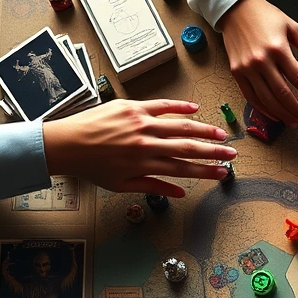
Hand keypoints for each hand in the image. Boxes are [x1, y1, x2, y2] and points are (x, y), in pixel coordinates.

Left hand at [43, 99, 233, 197]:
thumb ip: (153, 187)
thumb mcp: (121, 184)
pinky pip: (162, 104)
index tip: (223, 173)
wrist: (65, 143)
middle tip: (231, 153)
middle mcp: (146, 143)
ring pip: (181, 125)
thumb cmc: (91, 166)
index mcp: (144, 163)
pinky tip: (195, 109)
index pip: (184, 168)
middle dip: (214, 151)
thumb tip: (179, 193)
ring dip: (204, 129)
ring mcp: (140, 122)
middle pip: (189, 147)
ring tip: (221, 133)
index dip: (206, 171)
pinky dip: (180, 106)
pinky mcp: (132, 106)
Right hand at [218, 0, 297, 126]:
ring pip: (267, 99)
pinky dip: (263, 109)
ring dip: (282, 114)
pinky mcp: (236, 72)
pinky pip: (250, 97)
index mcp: (278, 49)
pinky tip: (275, 115)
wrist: (235, 9)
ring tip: (294, 122)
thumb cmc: (266, 17)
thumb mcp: (293, 27)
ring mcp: (247, 68)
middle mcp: (261, 60)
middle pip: (283, 94)